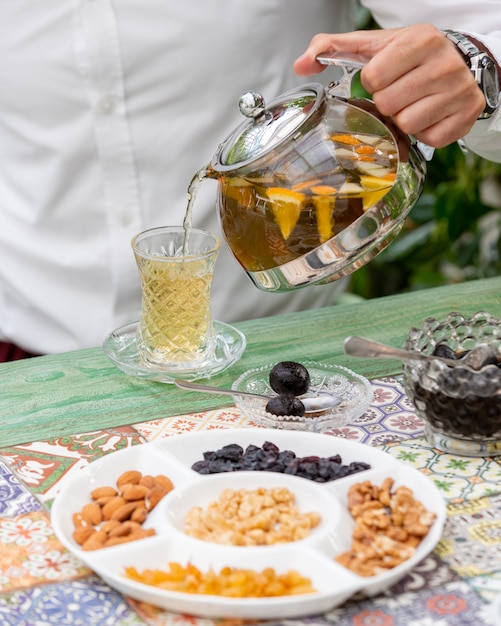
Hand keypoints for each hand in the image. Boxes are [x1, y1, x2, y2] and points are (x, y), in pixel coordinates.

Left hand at [293, 25, 485, 147]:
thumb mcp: (374, 45)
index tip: (385, 77)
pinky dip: (425, 132)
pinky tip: (430, 116)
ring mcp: (459, 90)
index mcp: (418, 40)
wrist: (462, 62)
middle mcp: (444, 63)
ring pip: (408, 124)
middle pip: (388, 104)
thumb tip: (300, 65)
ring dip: (404, 120)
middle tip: (400, 93)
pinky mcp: (467, 115)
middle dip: (387, 104)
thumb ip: (332, 48)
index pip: (373, 78)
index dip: (373, 83)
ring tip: (414, 103)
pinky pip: (429, 139)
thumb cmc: (410, 57)